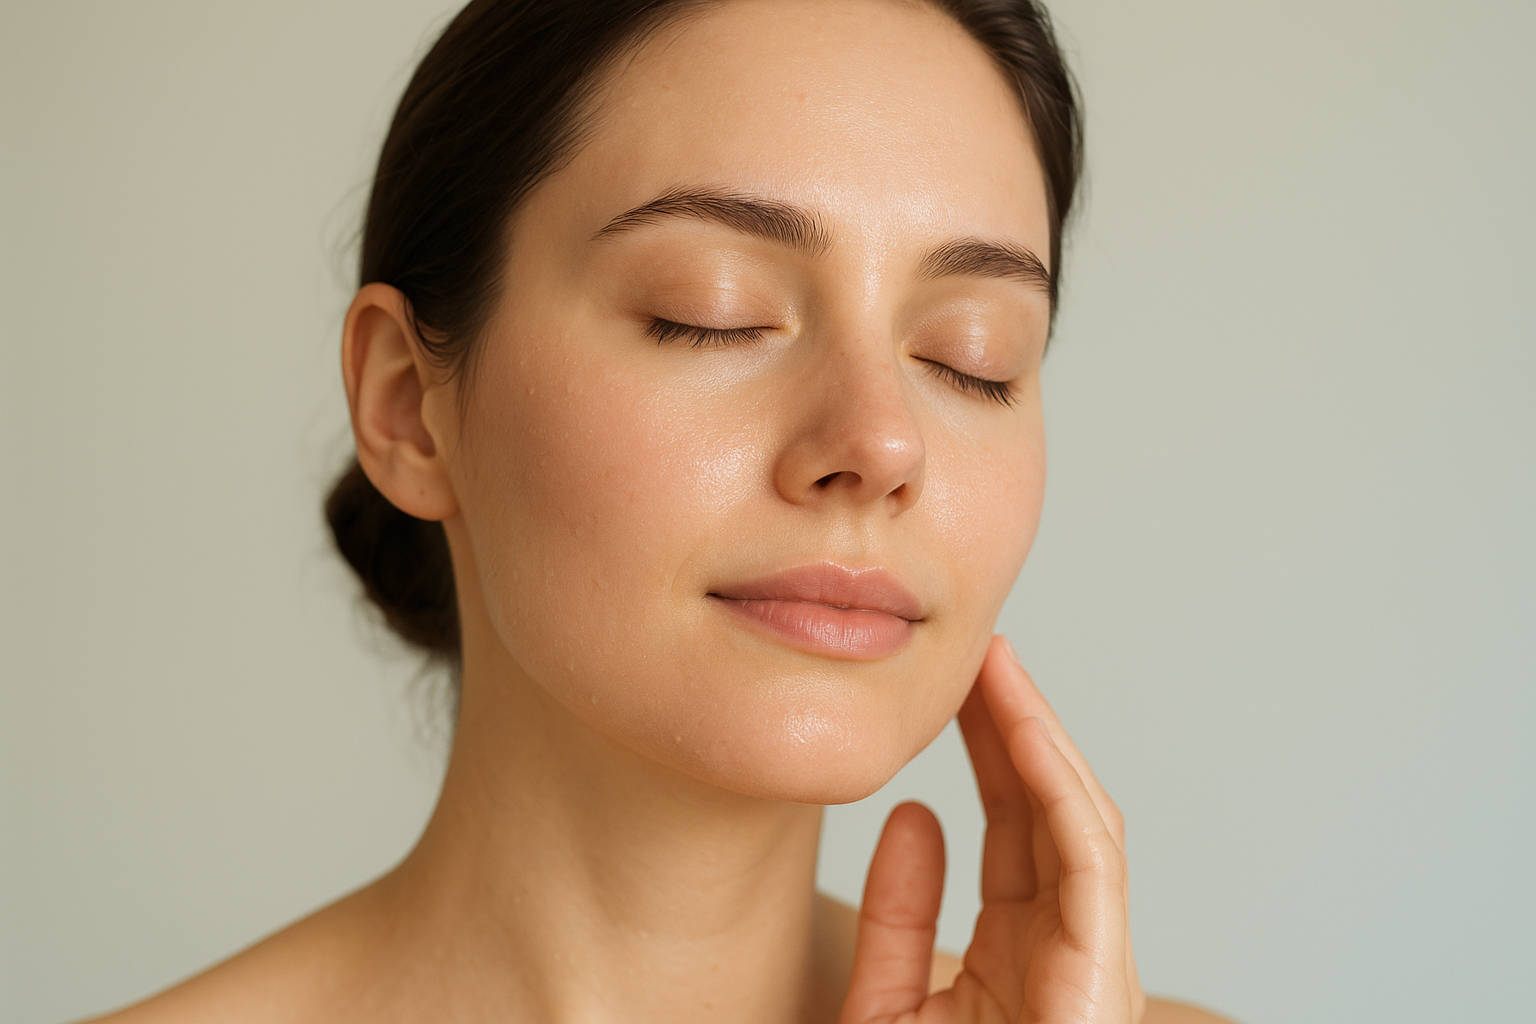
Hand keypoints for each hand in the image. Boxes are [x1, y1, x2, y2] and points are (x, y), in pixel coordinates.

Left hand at [837, 634, 1145, 1023]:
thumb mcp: (886, 1004)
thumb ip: (898, 919)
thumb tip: (913, 814)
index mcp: (1021, 954)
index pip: (1014, 823)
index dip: (988, 748)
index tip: (953, 687)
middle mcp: (1067, 949)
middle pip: (1051, 805)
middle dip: (1018, 722)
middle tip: (981, 649)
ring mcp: (1093, 961)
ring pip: (1078, 816)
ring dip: (1038, 734)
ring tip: (996, 665)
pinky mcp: (1102, 975)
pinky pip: (1090, 859)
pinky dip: (1061, 788)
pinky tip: (1024, 730)